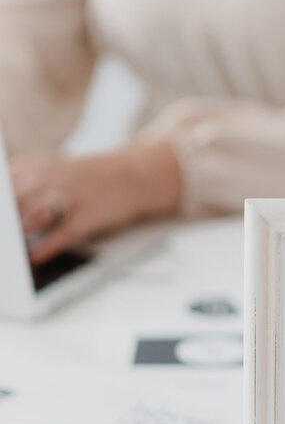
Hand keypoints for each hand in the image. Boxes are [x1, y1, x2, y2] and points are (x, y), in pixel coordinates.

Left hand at [11, 141, 181, 263]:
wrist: (132, 174)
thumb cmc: (83, 179)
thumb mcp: (46, 171)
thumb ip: (17, 187)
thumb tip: (3, 217)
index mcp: (31, 166)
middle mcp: (48, 178)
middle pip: (9, 205)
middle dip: (2, 225)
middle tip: (0, 239)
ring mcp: (69, 196)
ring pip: (29, 219)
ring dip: (14, 237)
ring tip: (7, 250)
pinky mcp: (88, 215)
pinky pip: (61, 234)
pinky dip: (44, 248)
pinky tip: (33, 257)